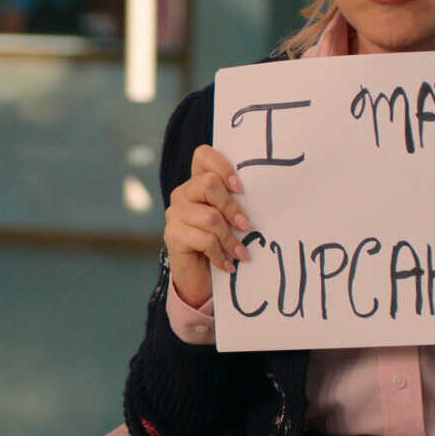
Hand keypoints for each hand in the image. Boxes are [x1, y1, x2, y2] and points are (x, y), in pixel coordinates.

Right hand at [163, 145, 252, 309]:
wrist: (199, 280)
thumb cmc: (220, 245)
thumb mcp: (230, 221)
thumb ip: (236, 204)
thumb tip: (262, 198)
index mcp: (197, 183)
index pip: (203, 155)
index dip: (223, 166)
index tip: (240, 188)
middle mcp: (183, 194)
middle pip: (208, 183)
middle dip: (232, 207)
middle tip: (246, 226)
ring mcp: (175, 214)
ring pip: (210, 217)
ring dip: (230, 238)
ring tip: (240, 253)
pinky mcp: (173, 236)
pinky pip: (204, 240)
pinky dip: (220, 254)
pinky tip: (228, 264)